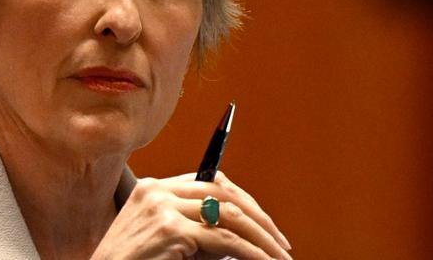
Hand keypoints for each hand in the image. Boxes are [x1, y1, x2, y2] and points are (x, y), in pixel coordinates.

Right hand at [91, 172, 291, 259]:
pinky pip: (224, 241)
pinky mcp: (170, 230)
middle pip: (223, 191)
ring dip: (261, 238)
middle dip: (258, 218)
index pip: (210, 180)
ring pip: (229, 214)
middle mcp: (157, 191)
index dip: (242, 199)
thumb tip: (240, 237)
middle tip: (279, 243)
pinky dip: (251, 253)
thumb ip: (193, 231)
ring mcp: (162, 208)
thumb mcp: (161, 241)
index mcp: (152, 188)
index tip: (263, 222)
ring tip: (279, 257)